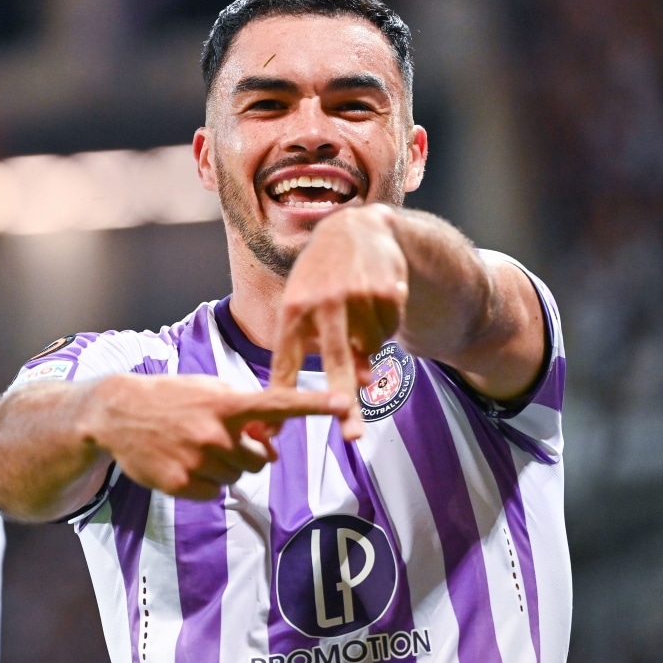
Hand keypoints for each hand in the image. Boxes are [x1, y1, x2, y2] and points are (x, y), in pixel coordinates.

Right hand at [88, 373, 350, 499]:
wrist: (116, 414)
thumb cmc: (170, 398)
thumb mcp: (207, 391)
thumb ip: (243, 413)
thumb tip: (272, 448)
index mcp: (226, 404)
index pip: (278, 405)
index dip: (315, 405)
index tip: (345, 404)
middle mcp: (216, 433)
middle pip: (260, 460)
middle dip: (247, 454)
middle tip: (217, 440)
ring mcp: (198, 460)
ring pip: (237, 478)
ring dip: (224, 467)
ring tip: (193, 448)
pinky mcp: (181, 484)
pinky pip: (214, 493)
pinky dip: (204, 483)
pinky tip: (182, 463)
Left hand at [269, 206, 409, 440]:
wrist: (355, 228)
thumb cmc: (321, 281)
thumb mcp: (305, 307)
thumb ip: (317, 350)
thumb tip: (350, 389)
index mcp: (292, 311)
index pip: (284, 362)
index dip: (281, 398)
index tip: (272, 433)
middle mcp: (322, 304)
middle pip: (334, 362)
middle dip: (342, 399)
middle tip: (350, 433)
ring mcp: (356, 297)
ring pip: (370, 349)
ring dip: (367, 349)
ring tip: (357, 317)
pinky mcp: (386, 291)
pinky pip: (390, 332)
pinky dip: (384, 328)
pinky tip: (374, 302)